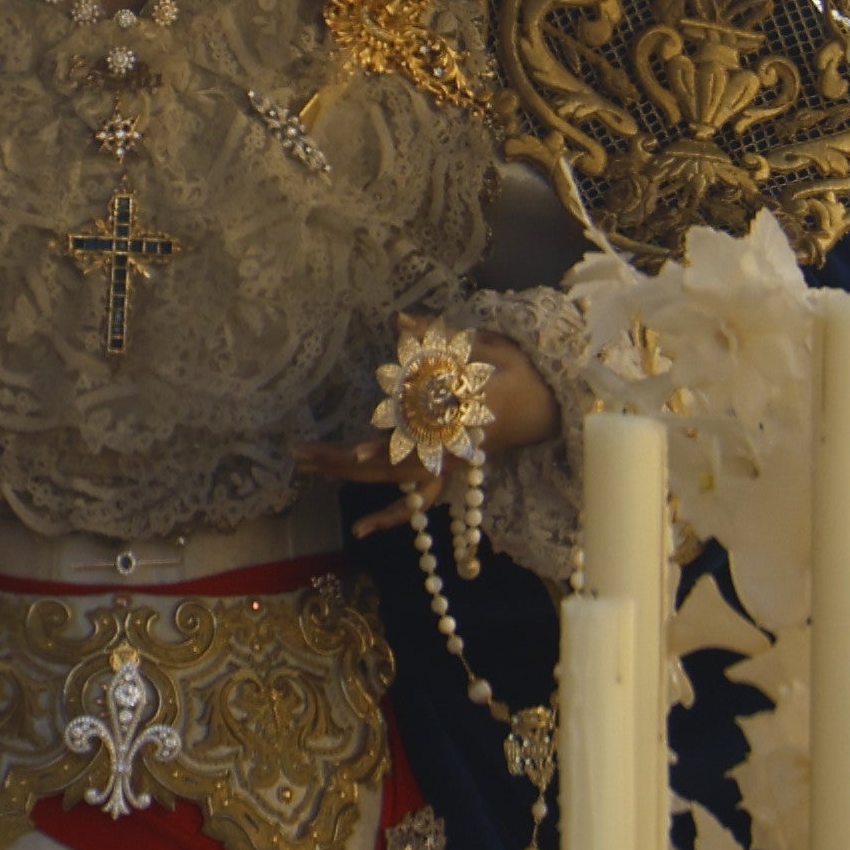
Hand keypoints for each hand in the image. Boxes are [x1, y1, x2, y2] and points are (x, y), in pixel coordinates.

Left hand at [289, 327, 558, 494]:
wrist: (548, 405)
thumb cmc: (515, 370)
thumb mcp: (484, 345)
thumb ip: (440, 337)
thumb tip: (400, 321)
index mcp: (461, 414)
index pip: (417, 432)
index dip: (387, 445)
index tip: (359, 455)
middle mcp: (451, 446)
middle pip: (392, 462)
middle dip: (345, 459)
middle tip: (302, 452)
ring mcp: (448, 463)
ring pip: (395, 480)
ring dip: (351, 473)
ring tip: (306, 463)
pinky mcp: (447, 471)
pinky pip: (416, 502)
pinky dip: (390, 516)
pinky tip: (362, 528)